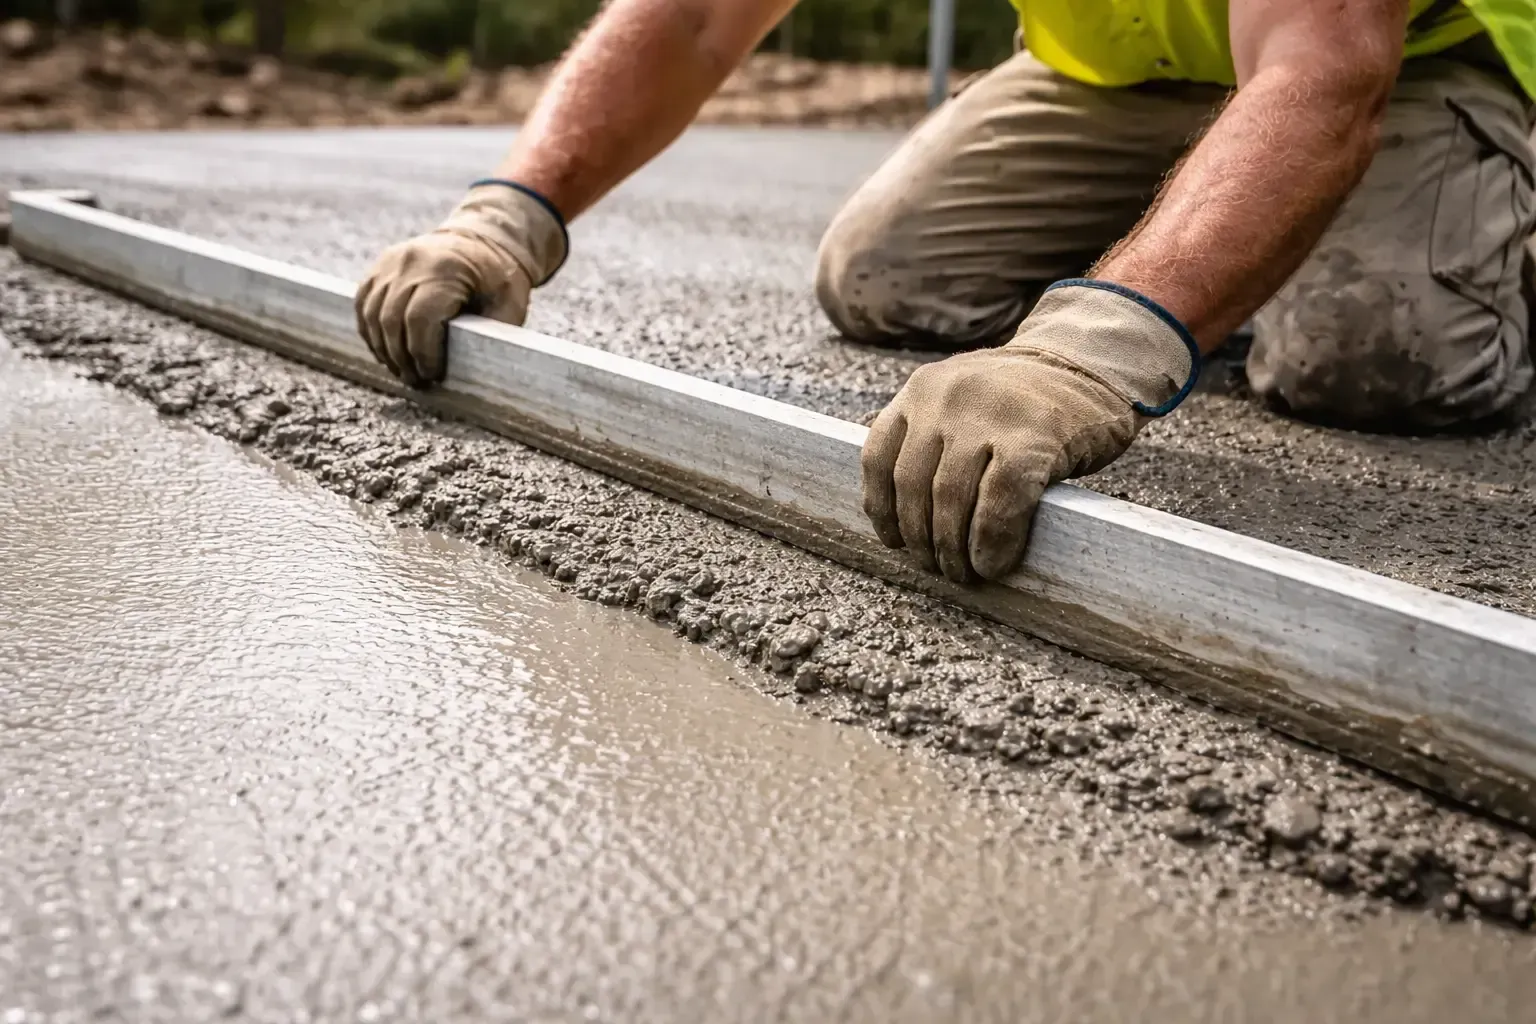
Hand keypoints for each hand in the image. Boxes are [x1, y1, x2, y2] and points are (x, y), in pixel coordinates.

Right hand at [355, 182, 566, 386]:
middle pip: (391, 319)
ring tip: (402, 370)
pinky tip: (385, 351)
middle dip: (401, 357)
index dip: (422, 354)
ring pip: (372, 313)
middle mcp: (412, 261)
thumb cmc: (500, 277)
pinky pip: (364, 302)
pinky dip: (370, 330)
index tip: (432, 375)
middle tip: (416, 381)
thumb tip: (473, 373)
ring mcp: (391, 261)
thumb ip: (489, 335)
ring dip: (383, 348)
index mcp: (446, 269)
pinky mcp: (380, 266)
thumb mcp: (508, 305)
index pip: (420, 319)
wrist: (484, 239)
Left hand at [860, 281, 1197, 582]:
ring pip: (950, 499)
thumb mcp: (964, 402)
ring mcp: (989, 414)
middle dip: (922, 540)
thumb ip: (933, 440)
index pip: (877, 459)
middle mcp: (946, 396)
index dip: (882, 510)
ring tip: (967, 572)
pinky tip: (994, 563)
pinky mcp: (1035, 436)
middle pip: (912, 486)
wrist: (1093, 360)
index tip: (895, 541)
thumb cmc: (1027, 398)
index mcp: (921, 389)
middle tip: (941, 569)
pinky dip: (992, 542)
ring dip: (953, 550)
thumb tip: (910, 522)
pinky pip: (999, 503)